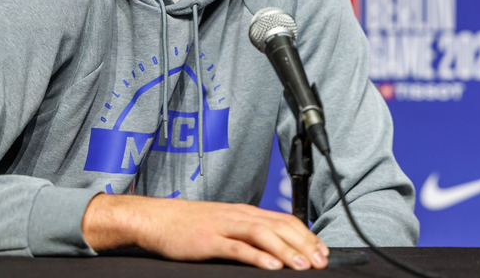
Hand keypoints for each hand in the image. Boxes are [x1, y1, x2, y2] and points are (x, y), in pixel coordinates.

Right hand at [82, 194, 329, 269]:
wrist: (157, 218)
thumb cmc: (189, 224)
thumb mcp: (224, 223)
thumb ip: (247, 232)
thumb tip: (275, 248)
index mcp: (245, 212)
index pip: (284, 219)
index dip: (306, 234)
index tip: (322, 251)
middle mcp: (239, 215)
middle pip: (279, 226)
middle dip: (304, 244)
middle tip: (321, 261)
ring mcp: (224, 226)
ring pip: (263, 235)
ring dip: (286, 251)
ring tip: (303, 266)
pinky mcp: (209, 240)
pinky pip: (237, 248)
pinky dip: (257, 257)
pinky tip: (271, 267)